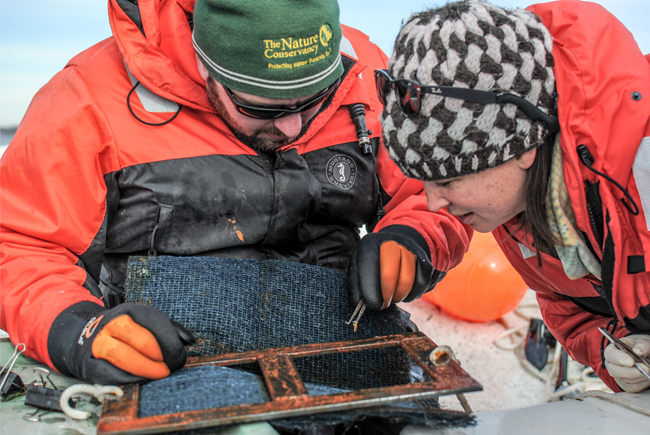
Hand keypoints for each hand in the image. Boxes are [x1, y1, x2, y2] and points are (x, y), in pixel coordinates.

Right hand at [67, 303, 193, 384]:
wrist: (88, 337)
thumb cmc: (128, 332)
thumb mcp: (147, 323)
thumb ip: (170, 330)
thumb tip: (189, 341)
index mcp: (131, 311)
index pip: (154, 322)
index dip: (170, 342)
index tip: (179, 357)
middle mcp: (113, 324)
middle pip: (141, 341)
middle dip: (161, 357)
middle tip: (171, 368)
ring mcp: (99, 344)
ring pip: (124, 358)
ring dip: (147, 369)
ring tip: (160, 374)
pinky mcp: (89, 364)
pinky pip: (111, 374)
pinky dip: (130, 379)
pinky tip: (142, 380)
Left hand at [348, 225, 437, 309]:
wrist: (400, 245)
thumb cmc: (375, 262)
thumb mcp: (359, 268)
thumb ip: (356, 285)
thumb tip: (360, 303)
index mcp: (369, 243)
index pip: (368, 265)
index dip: (370, 288)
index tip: (372, 304)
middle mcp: (391, 242)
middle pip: (390, 272)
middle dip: (386, 295)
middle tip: (382, 305)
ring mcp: (410, 249)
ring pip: (407, 279)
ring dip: (399, 295)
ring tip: (392, 297)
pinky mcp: (425, 260)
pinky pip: (422, 284)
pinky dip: (413, 294)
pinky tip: (404, 292)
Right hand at [604, 334, 649, 392]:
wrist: (644, 357)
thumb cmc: (641, 348)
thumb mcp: (643, 342)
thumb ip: (642, 345)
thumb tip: (637, 351)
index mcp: (612, 351)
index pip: (610, 355)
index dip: (619, 359)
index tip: (631, 362)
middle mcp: (612, 364)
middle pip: (615, 371)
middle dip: (631, 371)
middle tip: (646, 368)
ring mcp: (618, 376)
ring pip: (626, 380)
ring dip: (640, 376)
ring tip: (649, 370)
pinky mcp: (626, 385)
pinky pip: (633, 387)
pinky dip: (642, 383)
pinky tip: (647, 377)